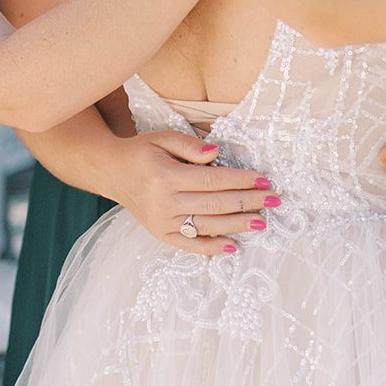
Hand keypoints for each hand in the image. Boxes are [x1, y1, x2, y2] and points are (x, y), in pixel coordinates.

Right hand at [98, 129, 281, 255]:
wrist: (111, 172)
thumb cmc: (141, 152)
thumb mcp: (162, 137)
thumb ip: (190, 145)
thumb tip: (216, 154)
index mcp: (165, 177)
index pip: (212, 181)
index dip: (240, 180)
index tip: (263, 179)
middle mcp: (163, 203)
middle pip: (215, 204)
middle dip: (248, 202)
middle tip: (274, 200)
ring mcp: (162, 223)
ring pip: (207, 225)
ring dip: (237, 224)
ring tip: (262, 221)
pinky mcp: (161, 234)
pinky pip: (190, 245)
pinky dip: (212, 247)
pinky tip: (233, 245)